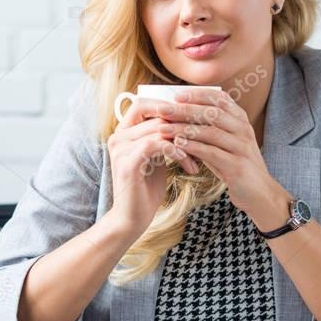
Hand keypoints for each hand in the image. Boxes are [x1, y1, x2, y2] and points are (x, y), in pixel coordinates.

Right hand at [106, 97, 200, 234]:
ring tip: (197, 156)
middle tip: (201, 134)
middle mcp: (118, 136)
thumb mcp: (156, 157)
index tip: (193, 116)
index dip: (168, 105)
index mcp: (123, 132)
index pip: (143, 103)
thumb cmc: (147, 188)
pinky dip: (175, 150)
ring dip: (183, 140)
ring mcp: (120, 149)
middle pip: (154, 113)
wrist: (133, 218)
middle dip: (181, 123)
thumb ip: (161, 137)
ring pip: (158, 128)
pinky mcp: (127, 163)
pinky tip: (187, 162)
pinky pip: (155, 144)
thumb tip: (184, 118)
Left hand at [154, 88, 283, 219]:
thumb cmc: (234, 165)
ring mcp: (242, 147)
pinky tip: (177, 144)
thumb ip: (207, 128)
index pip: (220, 99)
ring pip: (210, 132)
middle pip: (212, 113)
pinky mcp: (237, 166)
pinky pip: (212, 152)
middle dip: (185, 110)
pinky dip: (192, 147)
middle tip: (163, 109)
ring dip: (184, 128)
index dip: (198, 95)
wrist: (260, 193)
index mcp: (241, 120)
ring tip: (163, 128)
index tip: (176, 95)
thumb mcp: (223, 143)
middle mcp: (244, 130)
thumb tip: (180, 113)